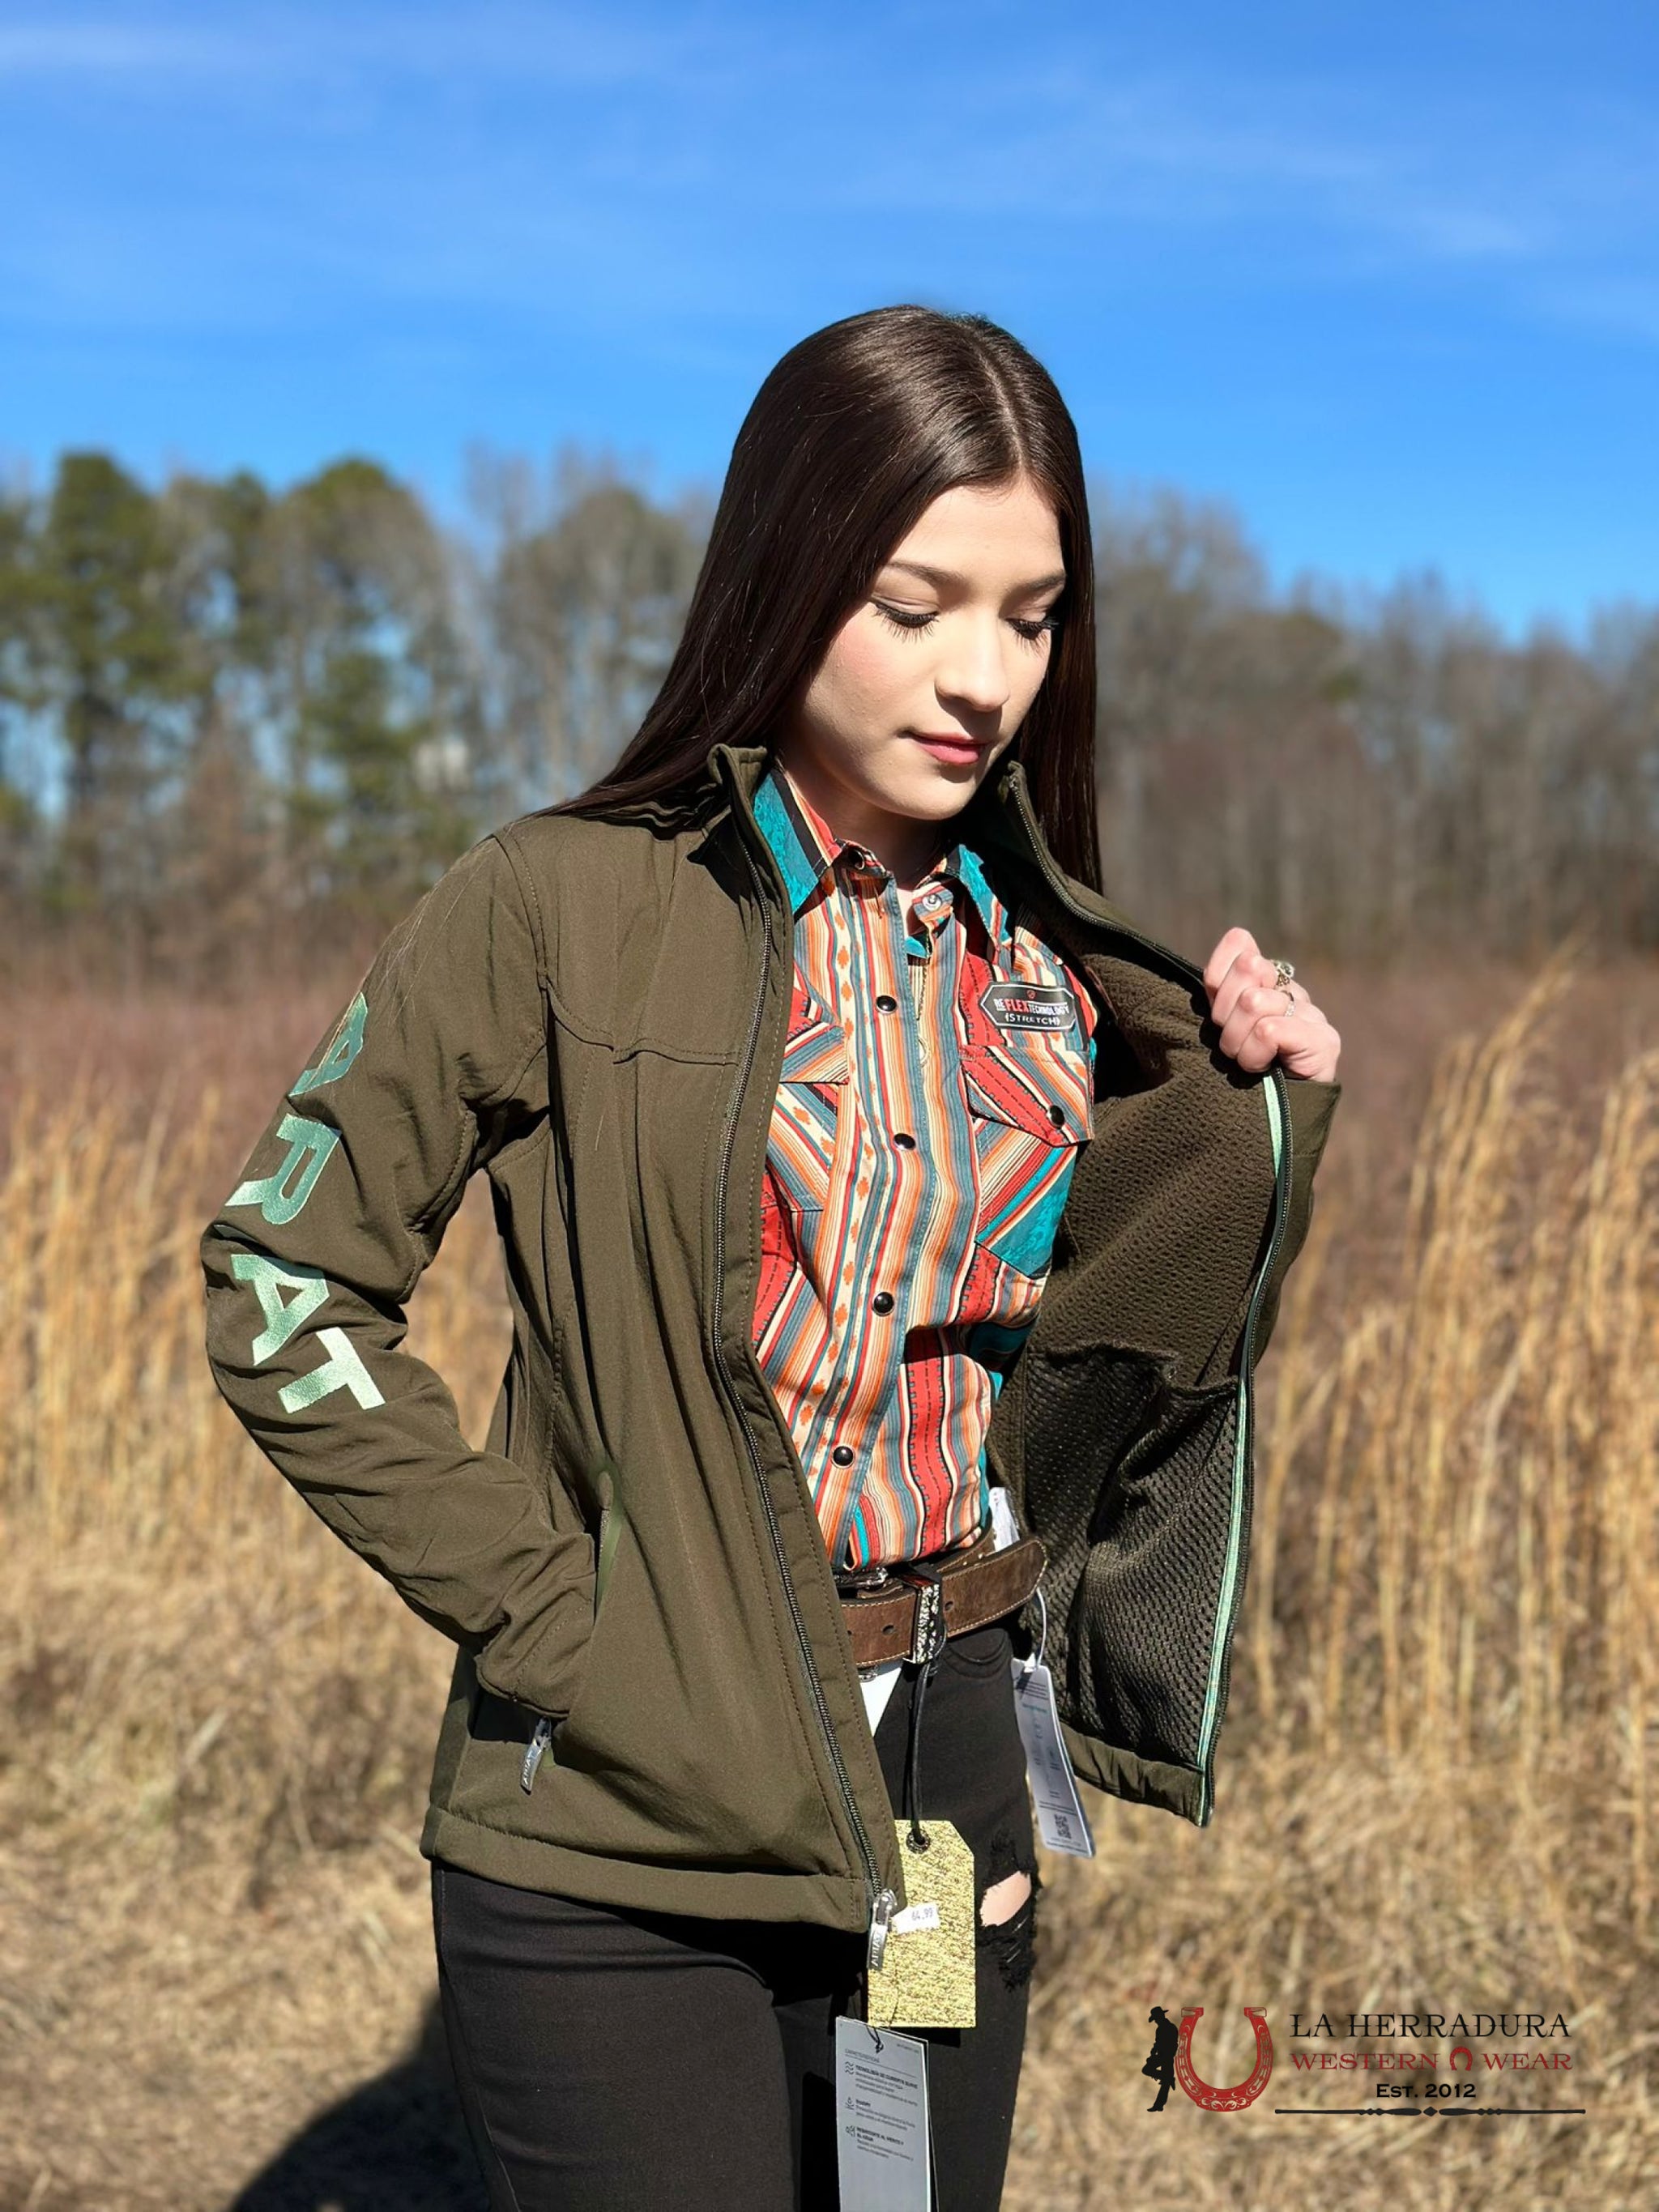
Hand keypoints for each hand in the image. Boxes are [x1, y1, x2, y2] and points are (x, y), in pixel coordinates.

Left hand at [1201, 926, 1340, 1081]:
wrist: (1270, 1122)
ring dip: (1237, 1042)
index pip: (1240, 948)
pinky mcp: (1324, 1041)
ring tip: (1247, 1061)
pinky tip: (1263, 1068)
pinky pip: (1270, 1030)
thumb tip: (1239, 936)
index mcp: (1268, 982)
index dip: (1218, 981)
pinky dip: (1255, 1054)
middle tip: (1232, 1044)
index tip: (1218, 1014)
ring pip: (1254, 1003)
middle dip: (1225, 1015)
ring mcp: (1312, 1014)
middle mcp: (1294, 992)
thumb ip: (1222, 983)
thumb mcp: (1221, 1023)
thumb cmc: (1240, 1072)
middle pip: (1247, 969)